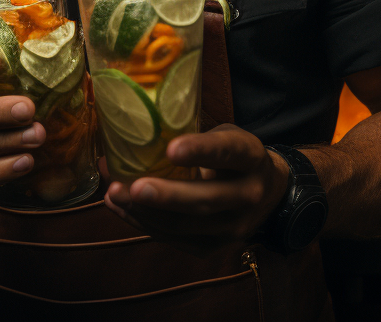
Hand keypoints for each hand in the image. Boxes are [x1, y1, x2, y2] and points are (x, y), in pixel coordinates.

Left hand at [104, 124, 288, 248]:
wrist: (266, 192)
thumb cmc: (232, 154)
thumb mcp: (222, 134)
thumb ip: (187, 135)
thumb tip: (127, 133)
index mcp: (250, 156)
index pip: (228, 152)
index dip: (200, 151)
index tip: (172, 149)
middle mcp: (248, 195)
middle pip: (206, 200)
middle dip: (168, 196)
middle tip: (135, 187)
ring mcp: (233, 228)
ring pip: (186, 225)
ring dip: (146, 213)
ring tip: (115, 195)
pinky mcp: (214, 247)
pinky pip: (175, 239)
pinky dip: (145, 224)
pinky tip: (122, 208)